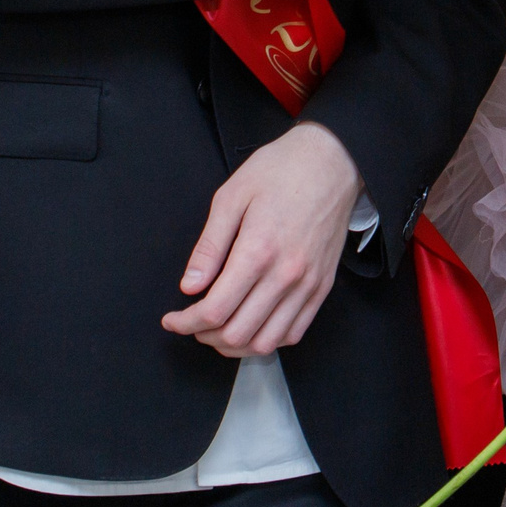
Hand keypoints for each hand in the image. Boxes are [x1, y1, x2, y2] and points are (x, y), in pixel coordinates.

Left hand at [165, 122, 362, 357]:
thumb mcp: (231, 196)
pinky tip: (252, 326)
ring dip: (234, 345)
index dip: (186, 323)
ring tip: (217, 330)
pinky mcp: (322, 286)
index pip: (215, 310)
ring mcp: (308, 284)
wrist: (333, 161)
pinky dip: (268, 340)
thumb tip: (190, 286)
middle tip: (191, 324)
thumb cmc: (282, 171)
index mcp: (258, 250)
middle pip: (237, 333)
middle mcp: (286, 274)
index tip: (172, 319)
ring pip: (266, 342)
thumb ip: (209, 246)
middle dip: (204, 336)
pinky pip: (294, 333)